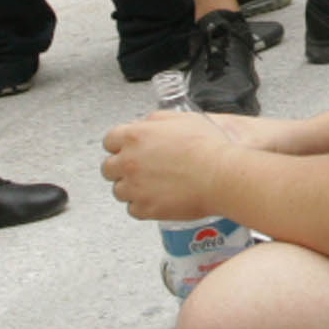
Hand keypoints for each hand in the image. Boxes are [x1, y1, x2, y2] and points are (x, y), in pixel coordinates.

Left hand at [100, 110, 247, 221]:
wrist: (221, 176)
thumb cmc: (207, 147)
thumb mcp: (181, 118)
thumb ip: (156, 120)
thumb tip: (146, 124)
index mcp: (135, 136)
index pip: (109, 140)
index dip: (119, 146)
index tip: (126, 150)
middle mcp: (129, 161)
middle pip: (108, 168)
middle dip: (121, 169)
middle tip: (139, 170)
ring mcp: (135, 187)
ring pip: (119, 191)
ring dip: (132, 189)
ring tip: (153, 186)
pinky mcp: (145, 209)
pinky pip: (134, 210)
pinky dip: (144, 206)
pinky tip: (160, 199)